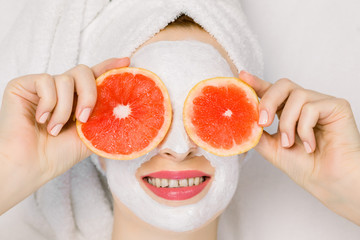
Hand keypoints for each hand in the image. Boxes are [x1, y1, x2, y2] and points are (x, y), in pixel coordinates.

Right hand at [0, 58, 129, 213]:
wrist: (31, 166)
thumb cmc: (58, 154)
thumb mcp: (91, 135)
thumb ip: (105, 118)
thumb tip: (124, 106)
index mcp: (77, 100)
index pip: (95, 76)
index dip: (109, 66)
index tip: (126, 61)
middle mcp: (62, 91)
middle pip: (83, 71)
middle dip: (89, 94)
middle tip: (83, 118)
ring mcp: (42, 87)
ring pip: (65, 79)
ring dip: (64, 109)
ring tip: (55, 129)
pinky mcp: (23, 85)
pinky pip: (45, 81)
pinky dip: (47, 103)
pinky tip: (40, 120)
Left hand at [239, 71, 359, 224]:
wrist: (329, 183)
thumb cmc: (306, 167)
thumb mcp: (272, 149)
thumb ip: (256, 133)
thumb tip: (241, 120)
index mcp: (288, 112)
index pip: (271, 92)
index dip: (256, 83)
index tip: (242, 76)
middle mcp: (304, 104)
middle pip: (282, 85)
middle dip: (268, 101)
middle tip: (263, 123)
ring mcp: (320, 104)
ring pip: (296, 96)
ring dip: (287, 123)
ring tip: (291, 143)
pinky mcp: (336, 106)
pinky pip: (311, 108)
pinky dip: (305, 129)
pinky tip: (310, 145)